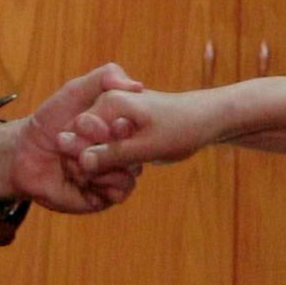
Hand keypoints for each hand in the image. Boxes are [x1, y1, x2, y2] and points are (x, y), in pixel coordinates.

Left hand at [0, 63, 146, 213]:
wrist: (23, 154)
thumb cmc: (50, 121)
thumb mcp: (75, 91)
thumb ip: (104, 78)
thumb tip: (137, 85)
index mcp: (122, 125)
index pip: (140, 124)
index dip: (123, 124)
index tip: (107, 123)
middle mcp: (124, 149)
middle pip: (134, 148)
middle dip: (101, 142)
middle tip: (70, 137)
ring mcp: (117, 173)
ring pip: (128, 171)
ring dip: (95, 163)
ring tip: (68, 159)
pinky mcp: (106, 196)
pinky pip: (119, 193)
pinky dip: (98, 182)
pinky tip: (77, 176)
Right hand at [60, 86, 224, 175]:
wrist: (208, 118)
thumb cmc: (182, 128)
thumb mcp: (148, 146)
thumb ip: (114, 154)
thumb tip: (82, 162)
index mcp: (110, 102)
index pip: (77, 131)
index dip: (79, 156)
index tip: (90, 177)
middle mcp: (109, 105)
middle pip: (84, 139)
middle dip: (92, 163)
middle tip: (107, 181)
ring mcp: (116, 116)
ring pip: (97, 146)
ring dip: (105, 165)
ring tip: (121, 177)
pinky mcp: (125, 128)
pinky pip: (111, 147)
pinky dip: (116, 162)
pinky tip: (128, 173)